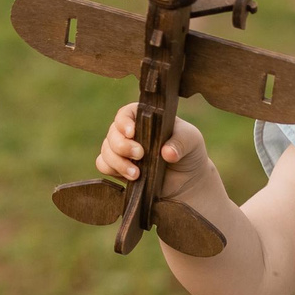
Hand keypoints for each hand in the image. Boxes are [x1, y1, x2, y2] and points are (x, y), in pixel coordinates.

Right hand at [96, 104, 211, 193]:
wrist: (188, 181)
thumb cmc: (189, 152)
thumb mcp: (192, 141)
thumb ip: (181, 143)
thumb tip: (167, 153)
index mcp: (145, 118)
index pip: (126, 113)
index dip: (124, 122)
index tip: (132, 133)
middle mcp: (130, 132)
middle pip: (112, 133)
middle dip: (122, 146)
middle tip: (140, 155)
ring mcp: (122, 150)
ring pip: (106, 150)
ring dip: (118, 162)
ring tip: (137, 174)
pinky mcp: (119, 168)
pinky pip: (103, 165)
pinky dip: (112, 170)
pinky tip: (130, 177)